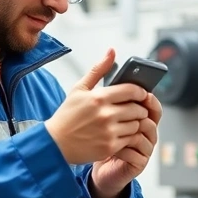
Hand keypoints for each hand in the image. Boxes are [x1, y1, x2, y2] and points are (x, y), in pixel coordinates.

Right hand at [45, 48, 148, 164]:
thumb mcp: (79, 88)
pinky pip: (130, 139)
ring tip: (128, 121)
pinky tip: (121, 133)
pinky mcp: (110, 147)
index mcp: (99, 97)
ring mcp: (109, 132)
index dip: (141, 92)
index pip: (131, 90)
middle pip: (137, 108)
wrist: (55, 144)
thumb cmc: (67, 115)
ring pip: (136, 124)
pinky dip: (129, 136)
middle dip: (139, 108)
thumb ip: (98, 69)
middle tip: (135, 108)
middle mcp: (106, 115)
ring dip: (136, 122)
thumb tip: (112, 50)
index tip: (141, 93)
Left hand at [90, 91, 162, 197]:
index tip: (141, 92)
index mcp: (141, 119)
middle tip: (125, 109)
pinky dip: (123, 148)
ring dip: (129, 130)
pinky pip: (136, 153)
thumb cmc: (99, 136)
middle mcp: (146, 134)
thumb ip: (111, 93)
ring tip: (113, 129)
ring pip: (145, 135)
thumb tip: (111, 63)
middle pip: (152, 120)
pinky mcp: (139, 163)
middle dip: (139, 113)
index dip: (149, 99)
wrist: (93, 160)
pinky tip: (110, 146)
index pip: (153, 107)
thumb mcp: (103, 113)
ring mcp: (144, 149)